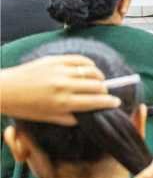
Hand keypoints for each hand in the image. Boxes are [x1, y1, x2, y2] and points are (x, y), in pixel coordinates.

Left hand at [0, 56, 120, 125]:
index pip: (95, 101)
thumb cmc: (23, 107)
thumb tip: (85, 115)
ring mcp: (60, 71)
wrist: (3, 89)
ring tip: (99, 80)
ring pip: (92, 71)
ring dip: (99, 77)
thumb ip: (68, 118)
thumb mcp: (47, 118)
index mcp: (63, 103)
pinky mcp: (55, 60)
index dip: (109, 102)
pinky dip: (89, 64)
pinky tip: (90, 68)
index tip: (116, 102)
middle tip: (105, 93)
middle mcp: (65, 86)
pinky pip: (80, 59)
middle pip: (97, 85)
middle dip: (105, 90)